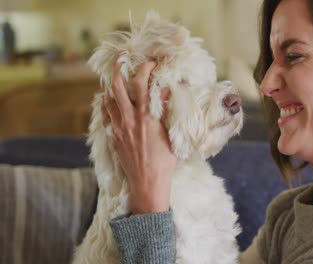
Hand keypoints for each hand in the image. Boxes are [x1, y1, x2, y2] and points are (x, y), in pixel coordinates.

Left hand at [101, 59, 175, 213]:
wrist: (147, 183)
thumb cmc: (164, 161)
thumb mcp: (169, 134)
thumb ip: (164, 111)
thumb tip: (165, 91)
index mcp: (146, 117)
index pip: (142, 84)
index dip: (145, 69)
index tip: (151, 63)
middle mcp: (129, 119)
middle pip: (118, 87)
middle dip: (119, 69)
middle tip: (122, 58)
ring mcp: (118, 128)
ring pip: (108, 99)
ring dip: (111, 86)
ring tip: (116, 78)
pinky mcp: (113, 137)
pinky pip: (105, 115)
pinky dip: (106, 104)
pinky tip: (107, 100)